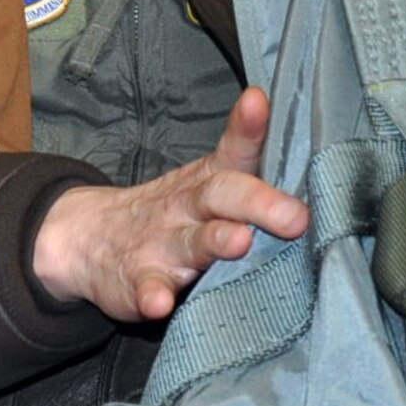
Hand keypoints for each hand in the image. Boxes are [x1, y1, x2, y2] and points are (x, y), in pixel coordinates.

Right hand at [32, 88, 306, 320]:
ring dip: (215, 240)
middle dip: (257, 201)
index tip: (257, 102)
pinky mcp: (138, 280)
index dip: (247, 127)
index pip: (232, 151)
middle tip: (295, 216)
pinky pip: (146, 287)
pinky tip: (159, 303)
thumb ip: (252, 179)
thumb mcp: (205, 186)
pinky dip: (152, 295)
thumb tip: (319, 176)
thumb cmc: (170, 212)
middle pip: (220, 195)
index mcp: (207, 182)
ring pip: (191, 241)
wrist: (87, 237)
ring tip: (239, 241)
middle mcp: (186, 207)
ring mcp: (160, 243)